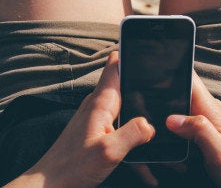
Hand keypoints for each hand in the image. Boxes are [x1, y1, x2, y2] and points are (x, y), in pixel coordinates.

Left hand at [6, 52, 155, 186]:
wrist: (49, 185)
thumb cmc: (72, 167)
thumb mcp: (110, 151)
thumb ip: (134, 133)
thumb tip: (151, 124)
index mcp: (102, 103)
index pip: (115, 65)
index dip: (131, 52)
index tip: (149, 47)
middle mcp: (99, 106)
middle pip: (127, 86)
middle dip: (148, 89)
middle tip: (171, 91)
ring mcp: (97, 120)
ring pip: (129, 113)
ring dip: (145, 124)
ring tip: (166, 137)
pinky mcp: (97, 135)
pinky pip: (122, 134)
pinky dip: (135, 148)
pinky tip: (148, 171)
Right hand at [166, 72, 220, 186]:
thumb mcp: (219, 151)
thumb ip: (198, 130)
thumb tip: (172, 118)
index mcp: (211, 109)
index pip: (190, 78)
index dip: (172, 74)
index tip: (153, 82)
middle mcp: (208, 111)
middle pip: (178, 96)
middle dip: (163, 107)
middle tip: (157, 129)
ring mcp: (206, 122)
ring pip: (178, 114)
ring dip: (168, 127)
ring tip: (168, 144)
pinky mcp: (204, 134)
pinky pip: (183, 129)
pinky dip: (176, 139)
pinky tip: (177, 152)